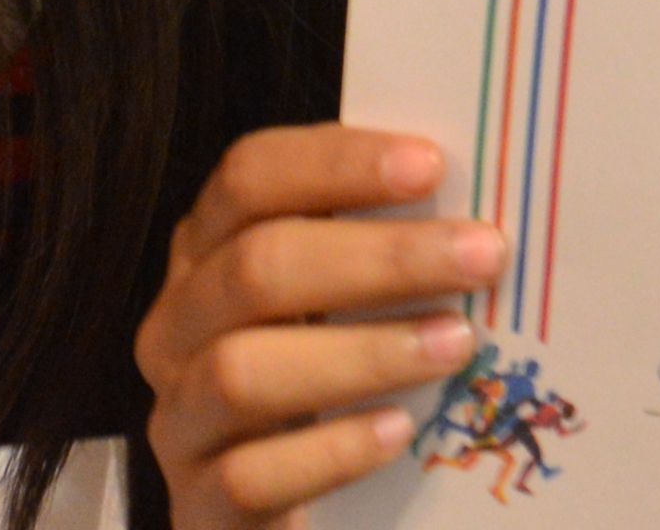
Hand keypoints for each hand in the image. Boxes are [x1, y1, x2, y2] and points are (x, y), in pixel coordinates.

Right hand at [136, 123, 502, 520]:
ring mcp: (180, 419)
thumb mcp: (344, 300)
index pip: (250, 176)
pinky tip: (399, 431)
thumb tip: (480, 209)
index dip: (337, 163)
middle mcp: (177, 326)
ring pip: (241, 371)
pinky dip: (332, 449)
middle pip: (257, 267)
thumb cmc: (328, 375)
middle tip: (481, 256)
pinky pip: (249, 475)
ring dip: (363, 352)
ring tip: (456, 344)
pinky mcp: (200, 506)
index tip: (433, 166)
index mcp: (209, 251)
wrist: (286, 507)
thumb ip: (387, 246)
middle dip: (381, 258)